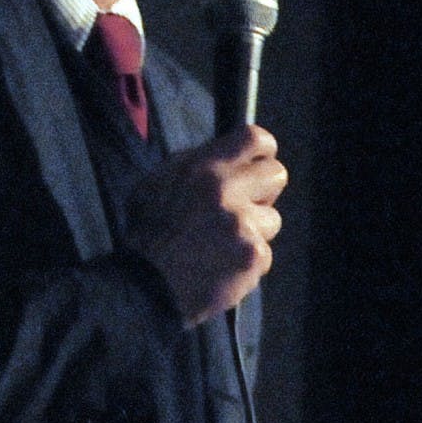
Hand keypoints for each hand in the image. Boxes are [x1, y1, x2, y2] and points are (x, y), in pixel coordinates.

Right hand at [125, 125, 286, 326]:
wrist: (144, 284)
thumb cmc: (147, 233)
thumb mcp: (157, 182)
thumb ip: (194, 166)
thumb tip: (223, 159)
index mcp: (204, 167)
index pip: (254, 138)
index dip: (262, 150)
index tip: (258, 161)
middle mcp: (227, 189)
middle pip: (276, 174)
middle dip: (265, 190)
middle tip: (246, 205)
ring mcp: (244, 224)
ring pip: (272, 219)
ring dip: (253, 231)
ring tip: (224, 244)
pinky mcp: (253, 255)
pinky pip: (264, 253)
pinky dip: (246, 262)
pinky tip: (223, 267)